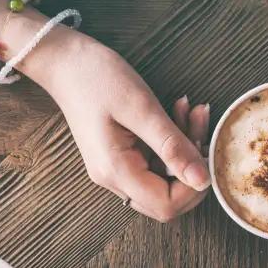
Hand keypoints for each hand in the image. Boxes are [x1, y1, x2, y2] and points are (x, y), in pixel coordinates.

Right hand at [0, 0, 210, 222]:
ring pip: (163, 180)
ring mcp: (114, 170)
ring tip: (190, 111)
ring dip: (184, 150)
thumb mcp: (140, 108)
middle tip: (198, 123)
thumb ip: (172, 146)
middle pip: (166, 199)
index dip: (193, 187)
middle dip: (191, 167)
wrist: (64, 62)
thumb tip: (202, 179)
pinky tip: (178, 113)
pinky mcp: (118, 158)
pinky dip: (171, 143)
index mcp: (116, 170)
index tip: (203, 149)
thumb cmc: (96, 77)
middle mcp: (113, 179)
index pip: (166, 205)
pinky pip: (153, 163)